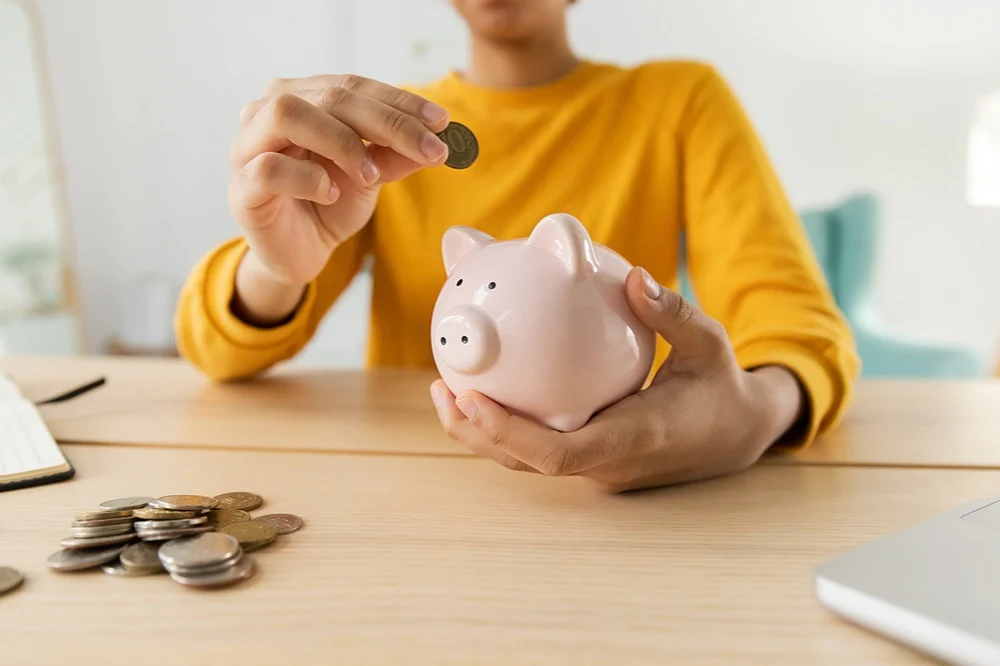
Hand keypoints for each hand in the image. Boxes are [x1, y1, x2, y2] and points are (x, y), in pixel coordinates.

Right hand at [229, 74, 450, 287]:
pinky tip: (331, 192)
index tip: (442, 122)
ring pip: (287, 115)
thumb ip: (397, 153)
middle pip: (330, 97)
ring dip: (341, 141)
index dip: (400, 102)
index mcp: (302, 97)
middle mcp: (268, 111)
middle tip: (430, 149)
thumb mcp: (372, 175)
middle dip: (388, 123)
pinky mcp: (240, 188)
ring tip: (371, 174)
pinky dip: (307, 178)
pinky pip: (268, 169)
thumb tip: (438, 137)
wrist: (301, 253)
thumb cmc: (330, 203)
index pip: (353, 86)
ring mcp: (247, 147)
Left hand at [430, 267, 805, 492]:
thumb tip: (631, 277)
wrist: (737, 436)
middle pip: (528, 463)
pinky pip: (540, 447)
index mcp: (635, 440)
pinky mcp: (592, 461)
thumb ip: (671, 312)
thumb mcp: (708, 343)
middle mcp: (609, 464)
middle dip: (479, 434)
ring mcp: (598, 469)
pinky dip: (508, 425)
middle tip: (443, 390)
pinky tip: (485, 390)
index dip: (510, 433)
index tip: (472, 400)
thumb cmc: (722, 388)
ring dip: (484, 432)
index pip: (560, 453)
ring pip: (528, 460)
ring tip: (447, 392)